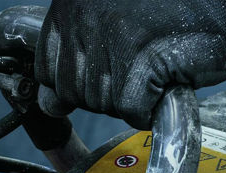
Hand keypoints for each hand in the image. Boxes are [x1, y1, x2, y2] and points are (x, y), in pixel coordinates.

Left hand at [35, 0, 225, 128]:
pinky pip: (133, 109)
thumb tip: (51, 103)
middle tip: (139, 66)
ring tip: (156, 66)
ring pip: (103, 103)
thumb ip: (78, 56)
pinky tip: (167, 78)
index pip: (48, 68)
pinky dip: (153, 104)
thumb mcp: (112, 22)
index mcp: (73, 4)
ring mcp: (112, 38)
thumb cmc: (177, 9)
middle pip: (74, 91)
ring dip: (132, 96)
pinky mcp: (141, 59)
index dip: (76, 81)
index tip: (102, 75)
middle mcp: (85, 17)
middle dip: (105, 91)